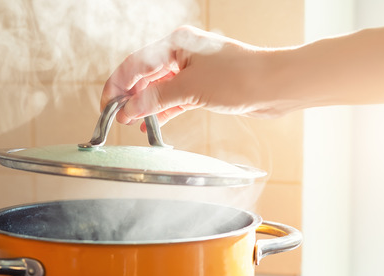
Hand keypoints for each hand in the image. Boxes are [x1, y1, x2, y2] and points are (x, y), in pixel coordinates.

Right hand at [101, 26, 285, 129]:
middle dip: (129, 96)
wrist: (275, 86)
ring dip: (144, 105)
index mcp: (176, 43)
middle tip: (115, 117)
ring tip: (129, 123)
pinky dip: (161, 111)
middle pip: (144, 76)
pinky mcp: (202, 88)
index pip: (136, 64)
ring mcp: (192, 71)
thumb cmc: (240, 77)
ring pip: (158, 89)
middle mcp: (182, 54)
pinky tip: (150, 124)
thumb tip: (129, 110)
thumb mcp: (190, 89)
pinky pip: (173, 99)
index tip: (107, 106)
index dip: (118, 86)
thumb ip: (156, 99)